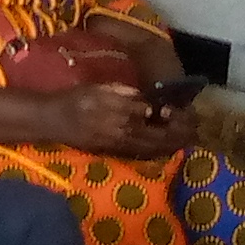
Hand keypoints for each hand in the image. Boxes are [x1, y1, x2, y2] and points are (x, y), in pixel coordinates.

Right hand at [50, 80, 187, 158]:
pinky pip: (143, 154)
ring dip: (172, 145)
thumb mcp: (99, 90)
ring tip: (183, 136)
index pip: (161, 124)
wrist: (51, 120)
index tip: (184, 111)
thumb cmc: (74, 100)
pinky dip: (157, 150)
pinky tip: (162, 144)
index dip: (177, 120)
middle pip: (162, 141)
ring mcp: (120, 148)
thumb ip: (125, 97)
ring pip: (154, 151)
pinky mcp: (114, 152)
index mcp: (124, 121)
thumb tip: (148, 106)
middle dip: (181, 136)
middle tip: (193, 128)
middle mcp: (126, 138)